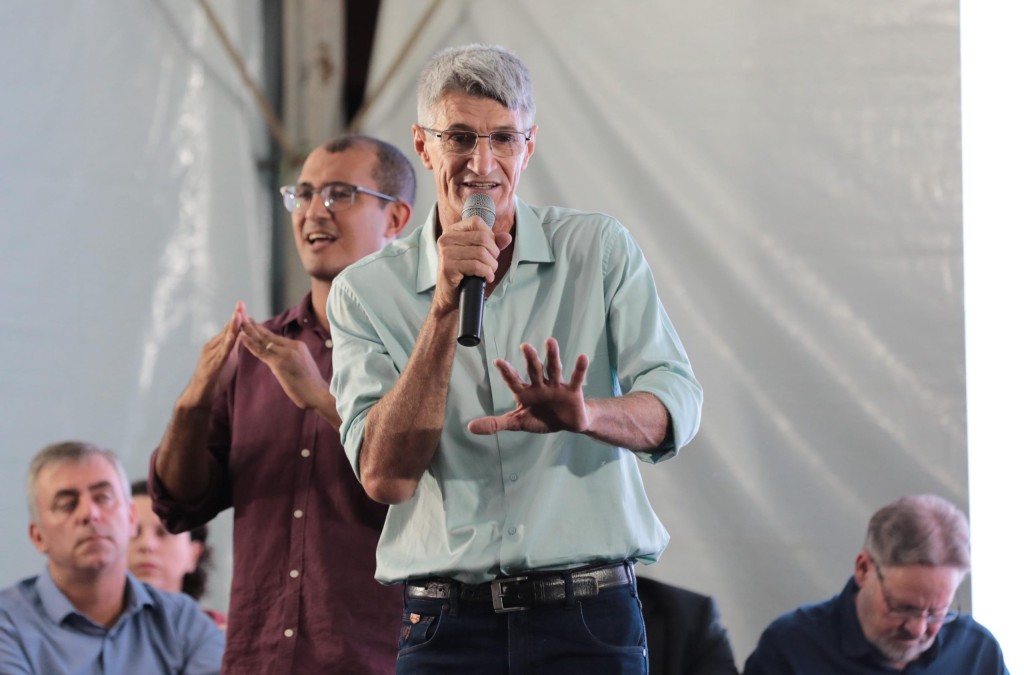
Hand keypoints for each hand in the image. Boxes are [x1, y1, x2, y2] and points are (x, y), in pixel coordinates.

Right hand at [178, 301, 244, 408]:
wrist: (198, 396)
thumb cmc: (213, 379)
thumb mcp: (226, 360)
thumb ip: (231, 348)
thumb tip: (239, 337)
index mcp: (217, 346)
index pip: (229, 329)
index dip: (236, 317)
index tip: (242, 304)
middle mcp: (212, 348)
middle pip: (226, 330)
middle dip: (234, 316)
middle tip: (240, 303)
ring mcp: (210, 356)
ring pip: (224, 339)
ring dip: (232, 327)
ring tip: (238, 315)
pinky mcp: (211, 367)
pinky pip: (221, 354)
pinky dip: (227, 345)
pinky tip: (233, 337)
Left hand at [237, 315, 329, 411]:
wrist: (318, 394)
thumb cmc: (311, 385)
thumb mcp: (302, 367)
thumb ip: (292, 359)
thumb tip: (283, 361)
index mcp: (298, 346)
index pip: (275, 337)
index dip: (262, 330)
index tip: (252, 323)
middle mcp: (292, 346)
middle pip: (268, 335)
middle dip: (253, 326)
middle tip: (241, 316)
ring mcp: (286, 354)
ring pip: (263, 341)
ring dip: (249, 331)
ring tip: (238, 322)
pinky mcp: (280, 363)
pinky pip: (261, 352)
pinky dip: (250, 344)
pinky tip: (241, 337)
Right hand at [434, 215, 512, 311]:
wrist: (450, 298)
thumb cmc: (464, 275)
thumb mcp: (478, 256)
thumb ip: (492, 244)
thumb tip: (507, 237)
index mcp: (452, 232)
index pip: (477, 222)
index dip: (490, 236)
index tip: (490, 250)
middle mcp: (446, 239)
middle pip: (482, 237)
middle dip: (493, 253)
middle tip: (491, 265)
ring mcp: (446, 253)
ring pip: (481, 252)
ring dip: (491, 265)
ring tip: (489, 272)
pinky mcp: (448, 267)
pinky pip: (476, 265)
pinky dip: (486, 273)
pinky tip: (485, 278)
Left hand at [468, 338, 590, 435]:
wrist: (568, 423)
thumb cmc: (541, 418)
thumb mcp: (517, 423)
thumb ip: (495, 424)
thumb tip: (470, 427)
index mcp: (525, 392)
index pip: (514, 381)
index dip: (507, 372)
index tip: (498, 361)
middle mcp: (540, 385)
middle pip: (534, 371)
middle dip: (530, 359)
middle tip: (525, 346)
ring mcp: (557, 386)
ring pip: (554, 370)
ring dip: (553, 356)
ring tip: (550, 341)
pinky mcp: (573, 392)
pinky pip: (576, 379)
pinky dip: (580, 369)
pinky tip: (583, 357)